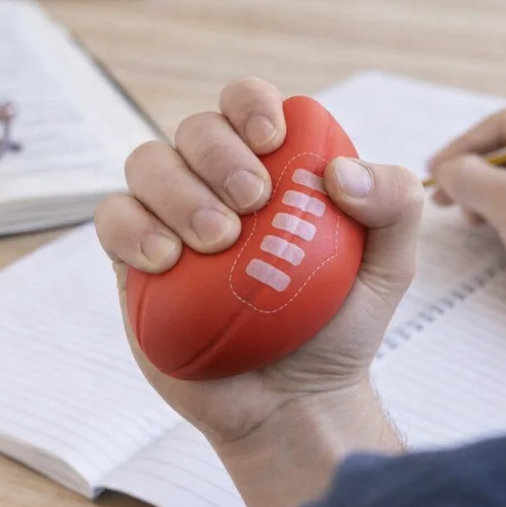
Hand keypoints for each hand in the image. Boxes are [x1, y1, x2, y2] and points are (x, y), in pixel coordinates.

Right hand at [95, 78, 424, 448]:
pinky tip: (166, 261)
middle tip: (252, 203)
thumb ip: (393, 203)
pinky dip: (132, 229)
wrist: (294, 403)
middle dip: (218, 153)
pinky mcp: (134, 261)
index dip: (250, 104)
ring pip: (147, 163)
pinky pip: (112, 219)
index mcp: (270, 166)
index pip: (246, 104)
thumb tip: (339, 170)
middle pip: (195, 129)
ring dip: (178, 191)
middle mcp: (215, 182)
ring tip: (217, 241)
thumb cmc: (339, 325)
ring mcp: (169, 218)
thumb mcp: (389, 265)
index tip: (273, 139)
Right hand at [429, 105, 505, 378]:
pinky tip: (488, 225)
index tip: (435, 169)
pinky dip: (504, 208)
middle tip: (442, 194)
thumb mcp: (505, 198)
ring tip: (467, 216)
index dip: (463, 145)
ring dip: (484, 192)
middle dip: (472, 172)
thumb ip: (465, 176)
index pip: (505, 124)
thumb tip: (445, 171)